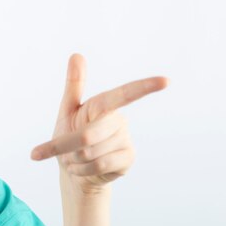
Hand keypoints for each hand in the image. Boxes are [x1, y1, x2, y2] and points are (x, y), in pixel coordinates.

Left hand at [30, 53, 167, 193]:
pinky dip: (82, 169)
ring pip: (91, 152)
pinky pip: (100, 164)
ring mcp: (125, 139)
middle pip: (88, 135)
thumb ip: (74, 85)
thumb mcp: (67, 110)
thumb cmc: (69, 136)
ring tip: (74, 159)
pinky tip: (82, 169)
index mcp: (104, 105)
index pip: (124, 95)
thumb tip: (76, 54)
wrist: (74, 171)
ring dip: (73, 159)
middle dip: (65, 145)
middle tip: (59, 151)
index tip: (166, 81)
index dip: (144, 87)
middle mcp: (119, 120)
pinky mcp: (128, 158)